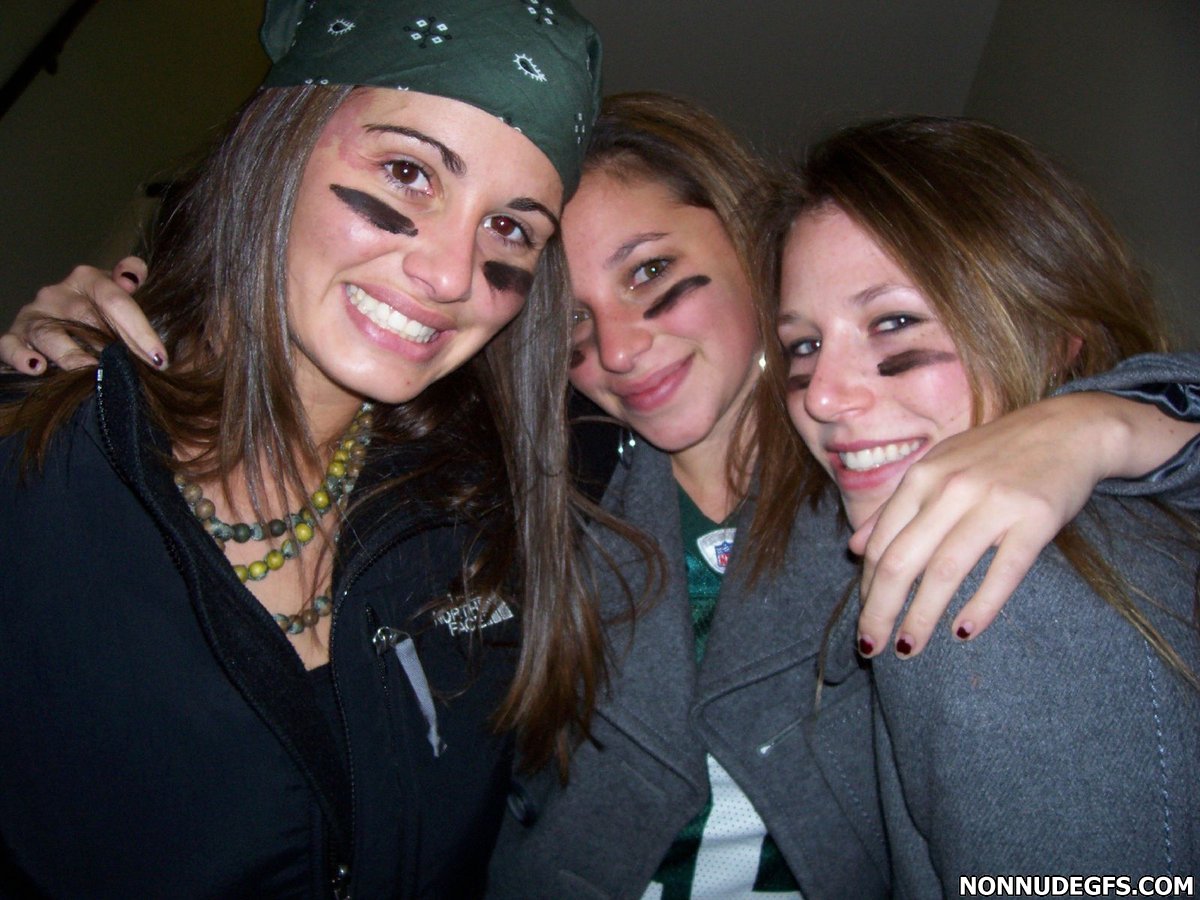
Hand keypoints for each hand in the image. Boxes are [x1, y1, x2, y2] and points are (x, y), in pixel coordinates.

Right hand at [0, 257, 163, 372]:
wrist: (66, 320)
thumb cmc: (102, 309)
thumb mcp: (120, 290)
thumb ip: (131, 274)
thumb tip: (131, 277)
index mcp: (87, 278)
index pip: (115, 300)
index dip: (140, 330)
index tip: (159, 358)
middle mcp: (57, 293)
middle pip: (85, 317)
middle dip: (112, 347)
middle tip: (133, 372)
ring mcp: (34, 315)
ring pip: (49, 333)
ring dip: (71, 355)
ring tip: (92, 373)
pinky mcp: (15, 336)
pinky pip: (9, 345)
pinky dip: (20, 356)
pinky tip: (37, 367)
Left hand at [852, 392, 1199, 657]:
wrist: (1068, 429)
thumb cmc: (994, 454)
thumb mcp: (937, 468)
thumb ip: (896, 508)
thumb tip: (855, 548)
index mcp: (922, 477)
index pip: (882, 544)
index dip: (868, 589)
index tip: (865, 621)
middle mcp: (951, 488)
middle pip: (902, 562)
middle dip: (881, 611)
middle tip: (871, 649)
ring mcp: (993, 503)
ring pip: (945, 571)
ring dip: (922, 617)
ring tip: (909, 650)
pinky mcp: (1035, 518)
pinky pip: (1002, 571)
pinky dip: (981, 605)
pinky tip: (964, 632)